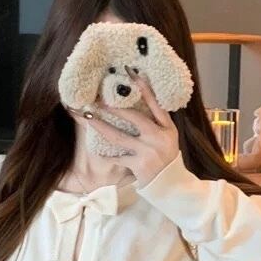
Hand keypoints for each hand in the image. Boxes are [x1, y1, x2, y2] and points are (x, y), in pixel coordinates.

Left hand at [66, 65, 180, 185]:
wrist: (173, 186)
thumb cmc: (167, 160)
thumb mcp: (168, 139)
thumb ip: (157, 124)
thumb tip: (136, 104)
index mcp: (168, 128)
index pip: (156, 104)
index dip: (144, 89)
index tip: (131, 74)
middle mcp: (159, 138)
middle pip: (134, 118)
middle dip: (115, 108)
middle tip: (99, 99)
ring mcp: (148, 152)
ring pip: (119, 137)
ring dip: (100, 126)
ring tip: (87, 117)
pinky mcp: (139, 166)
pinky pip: (118, 158)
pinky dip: (107, 156)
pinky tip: (97, 152)